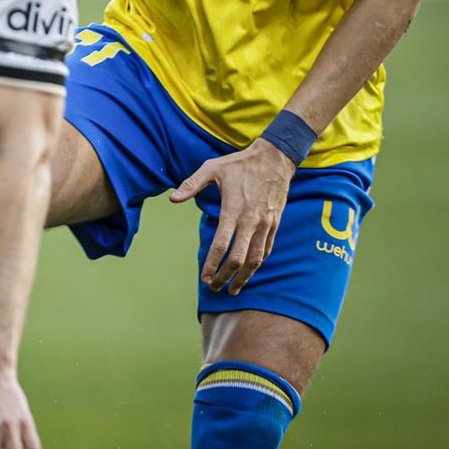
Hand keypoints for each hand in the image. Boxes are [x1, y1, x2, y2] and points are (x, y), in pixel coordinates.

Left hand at [172, 137, 294, 293]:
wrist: (275, 158)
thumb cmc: (240, 163)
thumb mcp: (212, 168)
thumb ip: (191, 184)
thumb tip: (172, 199)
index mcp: (233, 210)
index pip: (221, 245)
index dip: (212, 264)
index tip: (204, 277)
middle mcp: (250, 220)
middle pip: (238, 258)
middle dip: (225, 277)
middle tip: (213, 288)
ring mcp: (265, 224)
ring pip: (255, 258)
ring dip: (243, 277)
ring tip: (233, 290)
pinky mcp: (275, 223)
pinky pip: (266, 249)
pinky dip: (257, 264)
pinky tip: (248, 272)